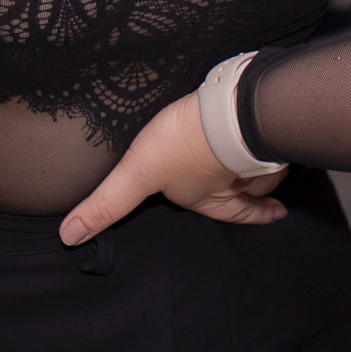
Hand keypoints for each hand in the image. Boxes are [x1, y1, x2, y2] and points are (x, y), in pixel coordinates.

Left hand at [58, 92, 289, 245]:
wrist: (226, 114)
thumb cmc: (184, 147)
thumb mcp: (135, 175)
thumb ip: (106, 204)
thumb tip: (70, 237)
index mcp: (212, 196)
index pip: (233, 213)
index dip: (251, 216)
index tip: (274, 217)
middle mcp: (240, 179)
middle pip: (255, 195)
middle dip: (263, 201)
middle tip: (280, 208)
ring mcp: (256, 152)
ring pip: (266, 166)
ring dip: (270, 169)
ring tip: (272, 163)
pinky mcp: (264, 122)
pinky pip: (272, 134)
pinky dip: (275, 134)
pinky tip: (273, 120)